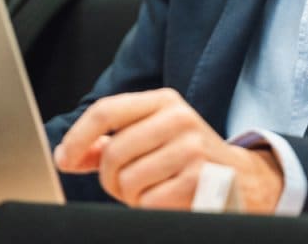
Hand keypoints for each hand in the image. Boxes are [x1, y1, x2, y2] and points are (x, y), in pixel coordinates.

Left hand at [53, 88, 283, 212]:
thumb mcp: (152, 137)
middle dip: (109, 178)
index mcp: (163, 101)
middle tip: (124, 184)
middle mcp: (179, 118)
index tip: (65, 158)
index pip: (107, 111)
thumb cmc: (187, 157)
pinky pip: (149, 201)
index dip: (78, 137)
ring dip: (130, 196)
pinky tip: (166, 199)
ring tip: (151, 190)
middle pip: (114, 152)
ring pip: (128, 180)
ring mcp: (192, 148)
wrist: (243, 180)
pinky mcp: (200, 179)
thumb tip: (68, 154)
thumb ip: (109, 142)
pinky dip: (149, 207)